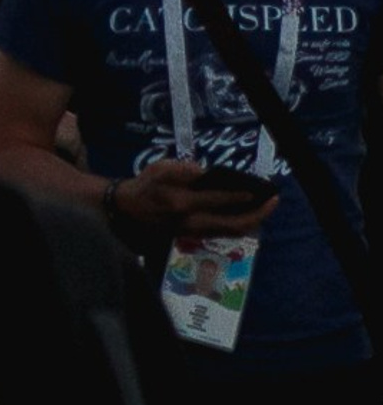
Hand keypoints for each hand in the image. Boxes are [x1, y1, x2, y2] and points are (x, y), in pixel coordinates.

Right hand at [114, 157, 280, 242]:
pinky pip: (226, 232)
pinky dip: (241, 223)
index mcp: (182, 202)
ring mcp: (198, 232)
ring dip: (254, 220)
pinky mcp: (198, 236)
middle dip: (258, 214)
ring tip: (268, 206)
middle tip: (274, 201)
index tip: (260, 190)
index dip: (241, 196)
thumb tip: (209, 173)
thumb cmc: (146, 186)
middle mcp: (194, 222)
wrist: (130, 211)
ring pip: (233, 231)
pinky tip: (250, 214)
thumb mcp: (159, 169)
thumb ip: (185, 170)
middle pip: (234, 224)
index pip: (218, 200)